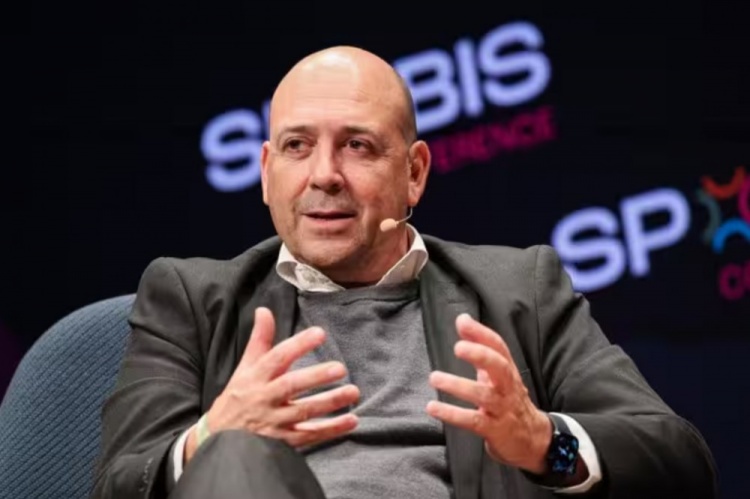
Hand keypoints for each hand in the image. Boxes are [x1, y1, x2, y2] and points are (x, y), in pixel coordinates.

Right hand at [185, 307, 359, 462]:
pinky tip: (351, 420)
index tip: (320, 333)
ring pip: (303, 412)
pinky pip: (309, 435)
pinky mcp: (282, 442)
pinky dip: (331, 430)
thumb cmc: (238, 397)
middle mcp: (264, 398)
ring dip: (329, 403)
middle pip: (291, 386)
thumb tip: (264, 310)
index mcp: (256, 377)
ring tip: (353, 391)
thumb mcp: (245, 367)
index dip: (298, 345)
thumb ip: (260, 339)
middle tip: (340, 368)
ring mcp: (273, 422)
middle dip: (316, 377)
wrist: (219, 440)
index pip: (277, 357)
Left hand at [426, 313, 551, 473]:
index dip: (481, 333)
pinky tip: (433, 407)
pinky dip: (452, 414)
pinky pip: (472, 421)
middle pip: (500, 367)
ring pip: (484, 395)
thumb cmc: (509, 400)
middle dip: (480, 356)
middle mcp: (507, 387)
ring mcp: (502, 409)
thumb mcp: (498, 373)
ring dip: (458, 386)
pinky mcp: (494, 430)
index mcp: (507, 371)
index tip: (463, 322)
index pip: (498, 347)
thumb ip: (479, 347)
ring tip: (434, 377)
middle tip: (458, 347)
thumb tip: (463, 320)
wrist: (532, 439)